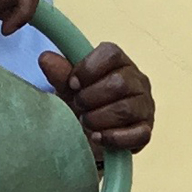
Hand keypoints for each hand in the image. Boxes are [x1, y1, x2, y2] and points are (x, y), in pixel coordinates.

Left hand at [39, 42, 154, 157]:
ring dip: (99, 118)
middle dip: (91, 98)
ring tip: (85, 123)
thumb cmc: (84, 105)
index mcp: (119, 63)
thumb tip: (45, 58)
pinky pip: (137, 134)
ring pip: (126, 109)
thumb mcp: (69, 89)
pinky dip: (113, 138)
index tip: (73, 84)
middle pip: (119, 83)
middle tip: (78, 107)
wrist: (90, 136)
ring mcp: (145, 106)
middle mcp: (137, 81)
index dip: (88, 69)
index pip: (111, 54)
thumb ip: (60, 74)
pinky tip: (97, 137)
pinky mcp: (146, 130)